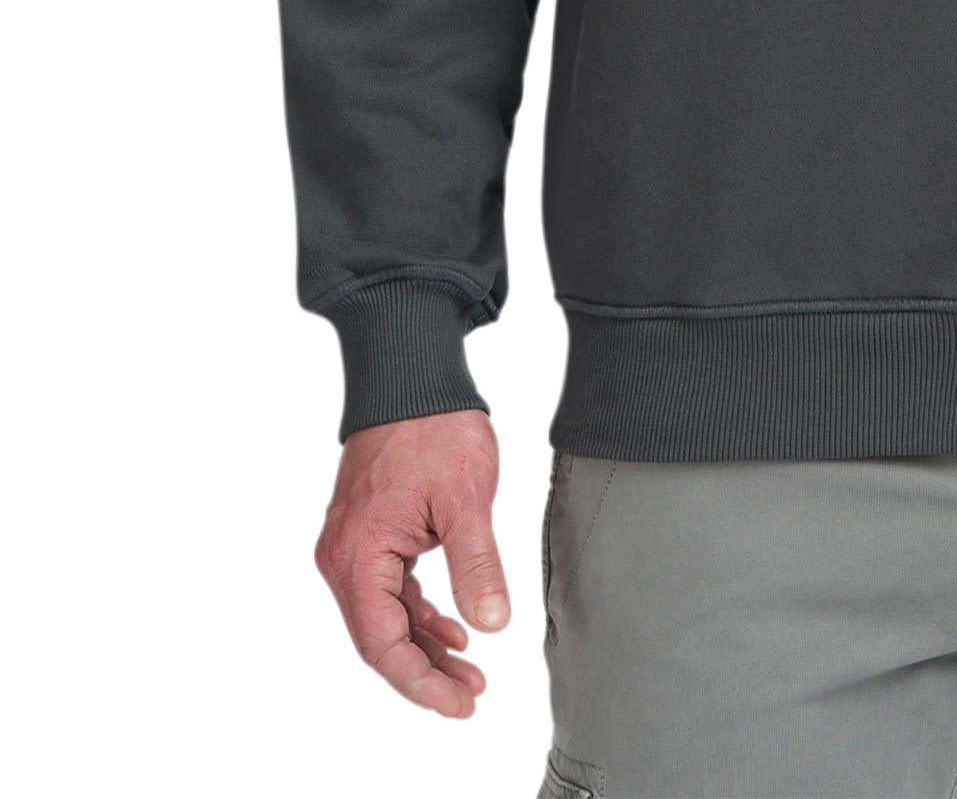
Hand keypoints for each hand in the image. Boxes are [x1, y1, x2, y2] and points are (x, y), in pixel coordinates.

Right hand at [313, 407, 510, 720]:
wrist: (410, 375)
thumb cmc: (432, 426)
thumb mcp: (465, 497)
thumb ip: (476, 564)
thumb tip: (491, 624)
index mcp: (358, 555)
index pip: (383, 643)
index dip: (421, 682)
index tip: (460, 703)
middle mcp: (343, 557)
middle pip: (379, 639)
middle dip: (425, 672)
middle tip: (471, 695)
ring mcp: (352, 546)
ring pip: (384, 618)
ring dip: (425, 646)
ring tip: (470, 672)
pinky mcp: (367, 534)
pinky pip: (388, 590)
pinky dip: (419, 613)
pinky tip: (453, 628)